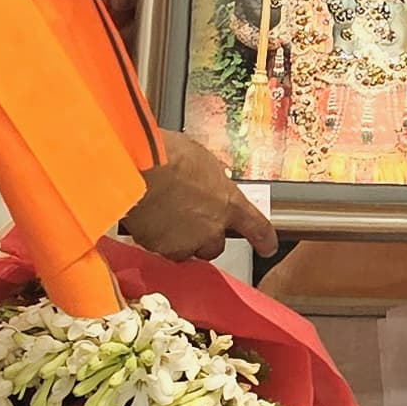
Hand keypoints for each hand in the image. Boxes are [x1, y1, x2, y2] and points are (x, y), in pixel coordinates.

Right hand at [124, 136, 279, 257]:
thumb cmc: (168, 156)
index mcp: (228, 203)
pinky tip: (148, 216)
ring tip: (163, 213)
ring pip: (185, 249)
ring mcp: (185, 242)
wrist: (138, 170)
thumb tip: (205, 179)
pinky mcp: (159, 249)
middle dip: (203, 236)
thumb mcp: (201, 160)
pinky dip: (156, 236)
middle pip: (214, 246)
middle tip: (188, 218)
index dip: (264, 239)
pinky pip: (160, 247)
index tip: (268, 247)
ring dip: (178, 238)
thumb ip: (208, 179)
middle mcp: (211, 228)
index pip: (257, 227)